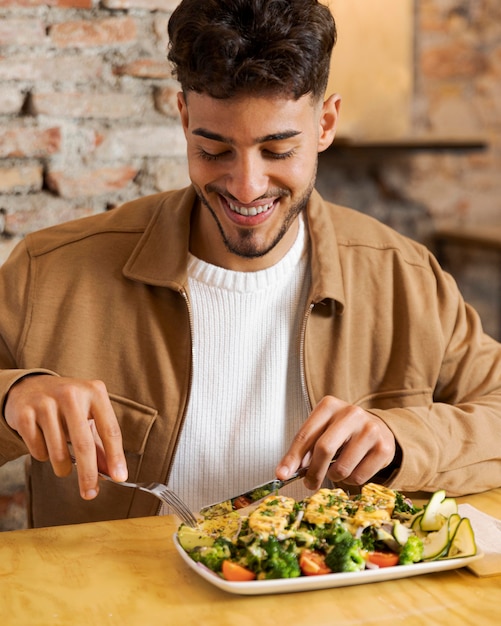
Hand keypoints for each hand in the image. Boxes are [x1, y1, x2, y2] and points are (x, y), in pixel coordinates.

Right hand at [4, 375, 127, 499]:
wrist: (30, 386)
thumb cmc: (67, 405)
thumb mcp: (88, 415)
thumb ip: (101, 443)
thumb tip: (111, 473)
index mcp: (94, 391)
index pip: (109, 429)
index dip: (115, 456)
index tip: (119, 477)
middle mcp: (71, 394)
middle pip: (84, 444)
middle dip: (88, 475)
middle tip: (90, 493)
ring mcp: (45, 402)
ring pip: (58, 452)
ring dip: (63, 468)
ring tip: (64, 464)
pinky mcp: (24, 414)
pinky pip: (38, 451)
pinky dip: (43, 456)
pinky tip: (44, 443)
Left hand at [276, 395, 395, 489]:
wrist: (377, 428)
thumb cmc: (343, 431)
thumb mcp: (322, 431)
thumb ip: (305, 449)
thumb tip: (285, 472)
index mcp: (329, 406)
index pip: (305, 434)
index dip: (292, 457)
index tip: (282, 474)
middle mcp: (351, 413)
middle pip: (324, 449)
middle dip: (313, 472)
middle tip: (310, 483)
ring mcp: (370, 429)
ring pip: (342, 468)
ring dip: (334, 477)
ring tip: (337, 469)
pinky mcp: (384, 447)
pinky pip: (358, 477)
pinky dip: (350, 480)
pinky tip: (353, 468)